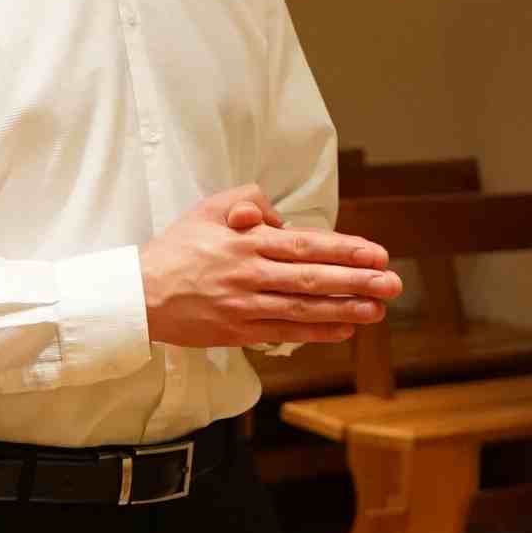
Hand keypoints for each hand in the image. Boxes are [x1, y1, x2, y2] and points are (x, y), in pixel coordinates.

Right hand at [140, 184, 400, 349]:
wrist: (139, 293)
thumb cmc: (178, 247)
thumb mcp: (209, 208)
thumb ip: (250, 201)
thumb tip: (281, 218)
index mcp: (246, 240)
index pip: (306, 244)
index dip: (344, 250)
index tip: (376, 254)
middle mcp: (249, 273)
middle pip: (312, 278)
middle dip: (357, 282)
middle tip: (392, 284)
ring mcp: (243, 305)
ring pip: (302, 308)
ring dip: (344, 310)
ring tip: (377, 310)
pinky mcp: (236, 331)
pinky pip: (283, 332)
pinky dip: (315, 331)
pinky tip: (343, 329)